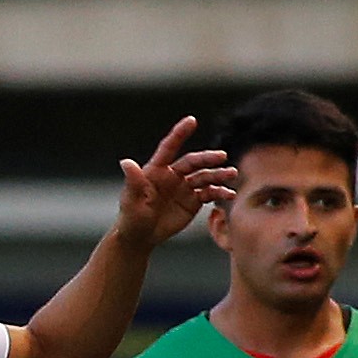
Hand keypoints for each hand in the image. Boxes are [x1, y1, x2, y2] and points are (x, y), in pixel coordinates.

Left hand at [112, 117, 236, 245]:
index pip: (169, 148)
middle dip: (207, 158)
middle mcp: (172, 175)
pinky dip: (220, 192)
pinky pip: (209, 193)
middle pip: (193, 162)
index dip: (180, 133)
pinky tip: (229, 194)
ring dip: (218, 174)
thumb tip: (125, 162)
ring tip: (231, 174)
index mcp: (156, 171)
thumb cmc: (131, 218)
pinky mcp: (193, 200)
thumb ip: (133, 181)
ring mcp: (184, 187)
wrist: (140, 237)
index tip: (191, 120)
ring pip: (204, 176)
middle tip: (222, 157)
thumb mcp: (131, 200)